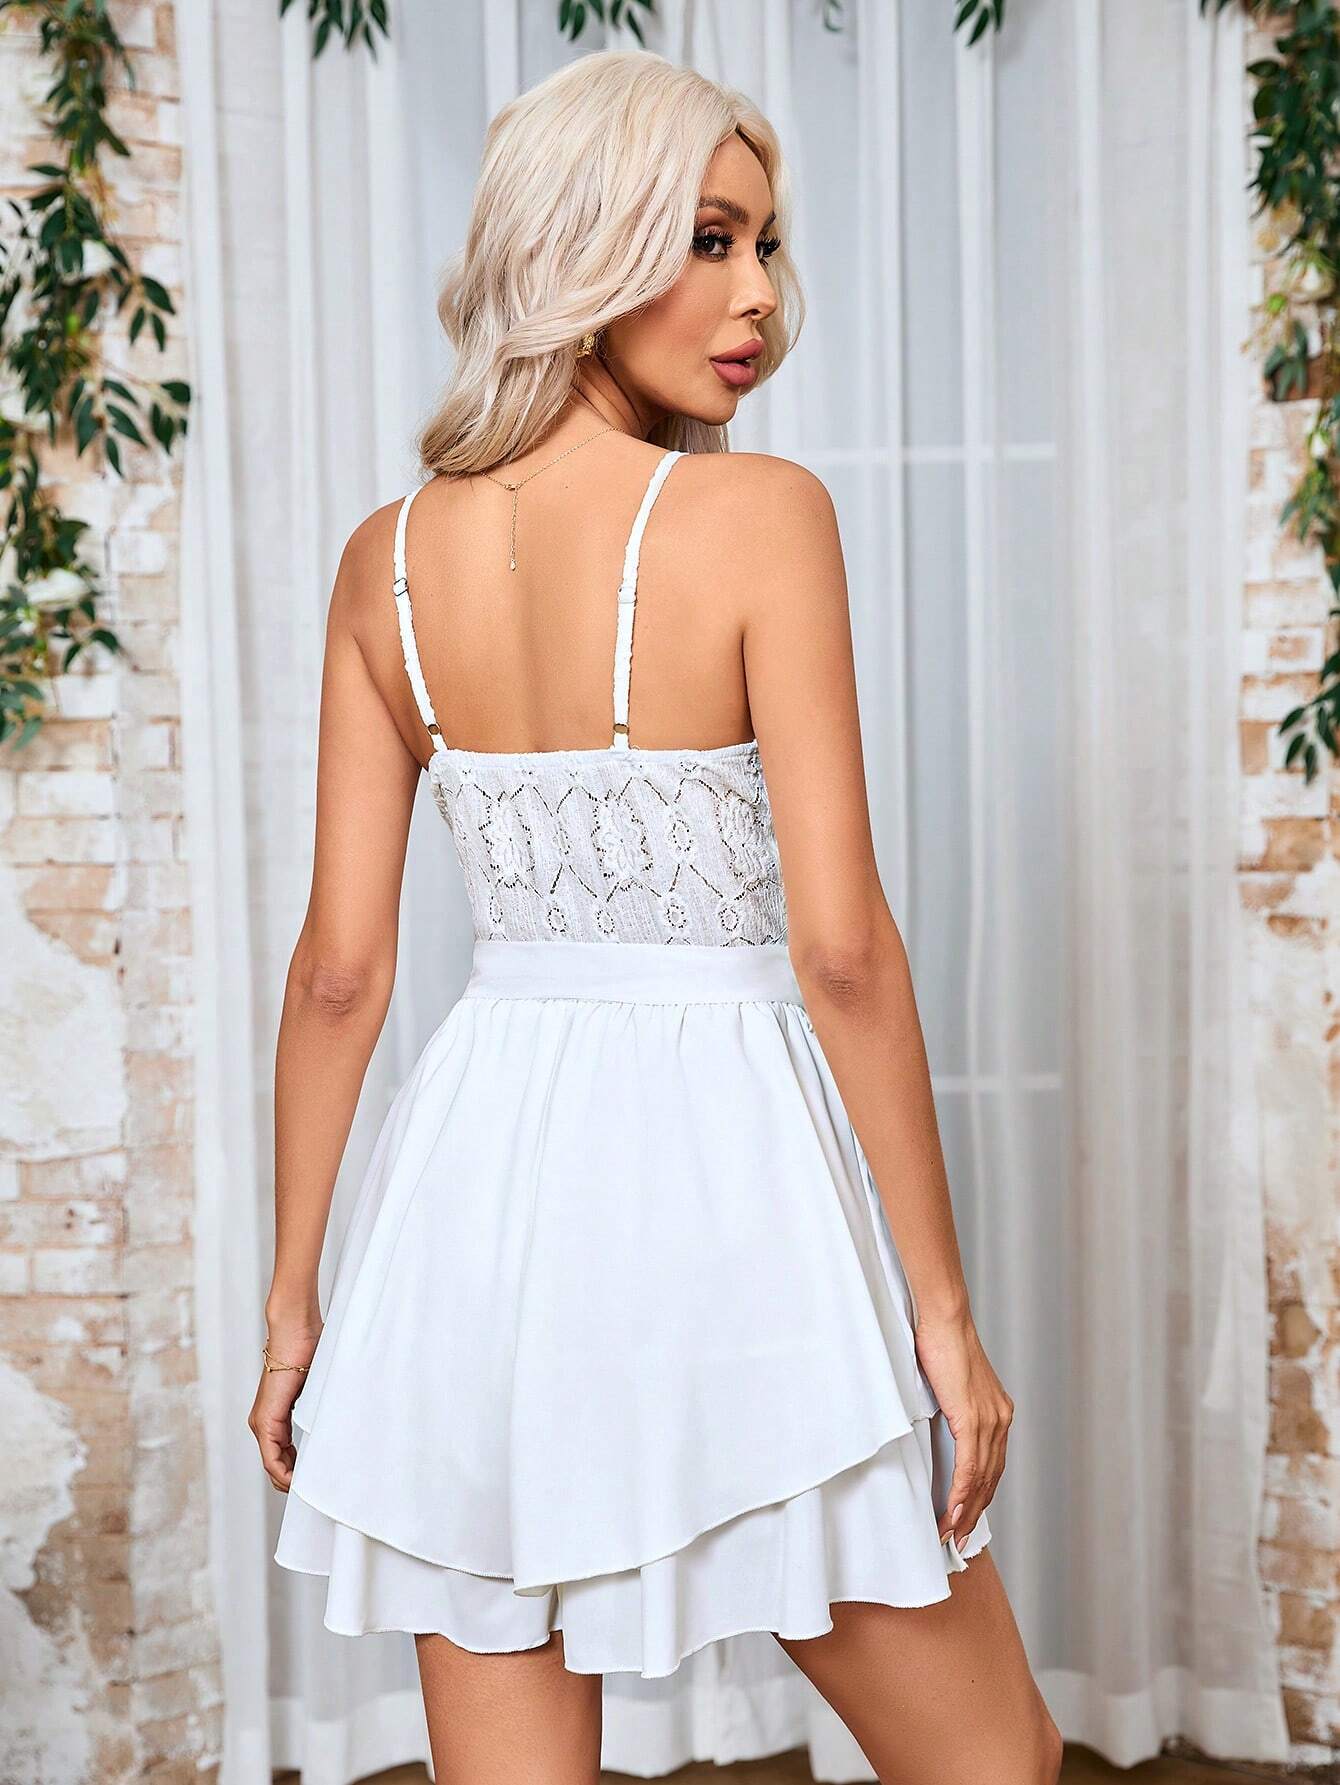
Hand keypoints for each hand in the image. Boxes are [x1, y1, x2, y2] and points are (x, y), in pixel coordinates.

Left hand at [248, 1316, 321, 1493]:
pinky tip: (298, 1480)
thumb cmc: (310, 1351)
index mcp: (275, 1416)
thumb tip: (342, 1420)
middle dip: (294, 1480)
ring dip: (289, 1479)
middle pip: (276, 1465)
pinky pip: (272, 1457)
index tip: (315, 1480)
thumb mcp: (318, 1388)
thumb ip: (321, 1407)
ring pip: (273, 1464)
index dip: (298, 1472)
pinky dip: (283, 1472)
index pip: (283, 1455)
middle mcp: (263, 1423)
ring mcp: (262, 1422)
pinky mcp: (264, 1420)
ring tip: (310, 1490)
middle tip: (315, 1491)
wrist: (296, 1331)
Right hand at [913, 1306, 1012, 1547]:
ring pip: (981, 1479)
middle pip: (990, 1480)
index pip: (992, 1467)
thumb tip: (941, 1428)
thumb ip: (954, 1409)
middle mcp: (1001, 1419)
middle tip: (958, 1541)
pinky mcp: (973, 1418)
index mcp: (998, 1412)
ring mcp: (990, 1419)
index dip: (979, 1497)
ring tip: (951, 1535)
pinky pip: (969, 1467)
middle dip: (974, 1514)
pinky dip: (960, 1494)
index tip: (965, 1519)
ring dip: (966, 1511)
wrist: (944, 1319)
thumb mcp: (951, 1385)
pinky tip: (952, 1512)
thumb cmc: (941, 1344)